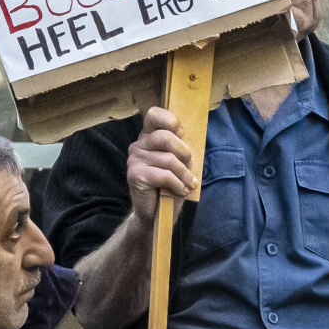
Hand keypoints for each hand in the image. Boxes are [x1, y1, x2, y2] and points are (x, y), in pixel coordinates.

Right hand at [126, 105, 195, 224]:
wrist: (157, 213)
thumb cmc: (171, 185)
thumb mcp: (180, 162)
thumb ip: (182, 147)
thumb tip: (193, 135)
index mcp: (149, 137)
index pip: (153, 115)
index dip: (169, 119)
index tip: (181, 132)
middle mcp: (138, 145)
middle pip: (165, 137)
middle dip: (184, 152)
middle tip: (190, 164)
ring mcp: (134, 160)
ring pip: (168, 160)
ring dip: (184, 175)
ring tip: (188, 184)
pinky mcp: (135, 175)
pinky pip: (164, 176)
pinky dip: (178, 185)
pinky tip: (180, 191)